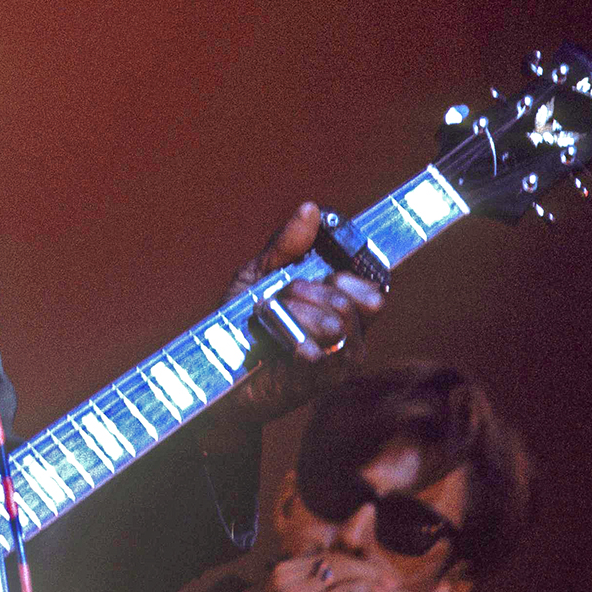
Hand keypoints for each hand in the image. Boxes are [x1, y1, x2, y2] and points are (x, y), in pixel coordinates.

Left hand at [225, 202, 384, 418]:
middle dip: (317, 289)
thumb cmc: (240, 322)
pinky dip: (293, 337)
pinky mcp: (319, 382)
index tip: (327, 268)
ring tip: (273, 317)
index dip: (355, 273)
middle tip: (286, 293)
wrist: (215, 369)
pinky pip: (320, 351)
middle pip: (362, 301)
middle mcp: (350, 335)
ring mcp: (338, 361)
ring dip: (299, 311)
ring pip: (339, 323)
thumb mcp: (260, 274)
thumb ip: (287, 245)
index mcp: (343, 308)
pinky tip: (275, 341)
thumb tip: (310, 208)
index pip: (375, 288)